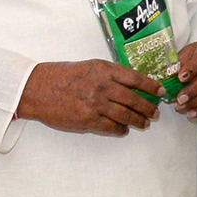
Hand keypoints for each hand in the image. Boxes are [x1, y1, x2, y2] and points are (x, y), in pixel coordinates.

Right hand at [17, 59, 160, 135]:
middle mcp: (103, 86)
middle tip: (155, 113)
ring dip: (138, 121)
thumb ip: (109, 74)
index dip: (151, 86)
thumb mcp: (88, 66)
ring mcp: (96, 105)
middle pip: (134, 99)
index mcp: (104, 70)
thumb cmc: (61, 76)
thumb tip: (130, 84)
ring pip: (126, 116)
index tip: (160, 91)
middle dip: (148, 108)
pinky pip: (111, 128)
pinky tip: (124, 130)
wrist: (37, 89)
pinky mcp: (88, 120)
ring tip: (144, 124)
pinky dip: (121, 130)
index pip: (136, 78)